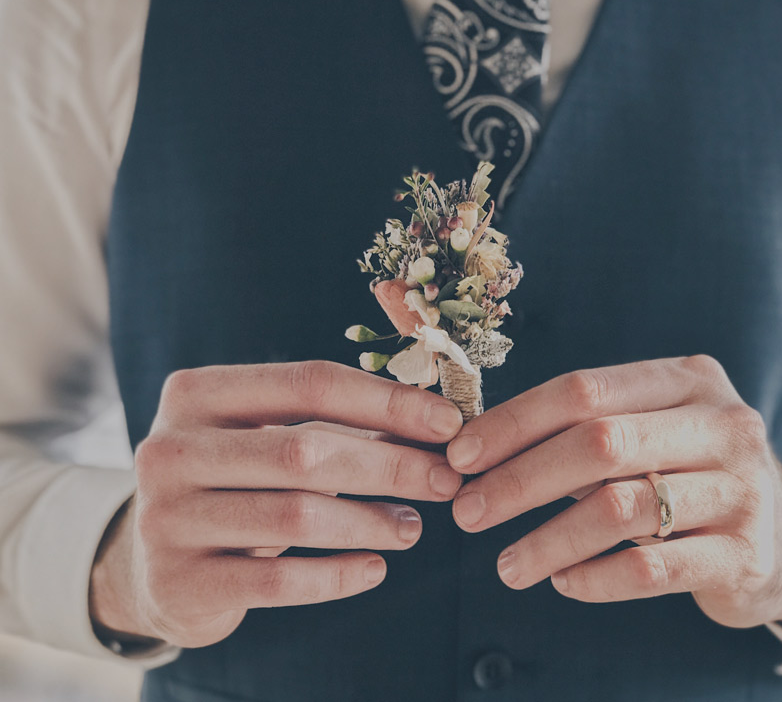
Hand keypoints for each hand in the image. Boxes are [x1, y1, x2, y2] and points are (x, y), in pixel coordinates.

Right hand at [89, 360, 463, 647]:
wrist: (150, 561)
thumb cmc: (228, 480)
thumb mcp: (260, 437)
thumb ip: (327, 423)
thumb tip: (429, 423)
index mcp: (195, 394)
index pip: (308, 382)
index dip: (385, 401)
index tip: (447, 421)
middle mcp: (170, 449)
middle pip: (305, 449)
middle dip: (390, 464)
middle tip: (445, 479)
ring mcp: (167, 518)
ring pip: (297, 514)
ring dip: (372, 520)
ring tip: (413, 526)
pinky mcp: (179, 584)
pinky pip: (279, 580)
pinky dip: (338, 575)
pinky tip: (374, 568)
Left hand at [445, 355, 781, 628]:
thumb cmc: (687, 468)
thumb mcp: (649, 428)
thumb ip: (583, 428)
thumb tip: (480, 448)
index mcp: (686, 380)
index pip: (583, 389)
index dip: (515, 422)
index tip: (461, 455)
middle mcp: (719, 425)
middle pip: (599, 444)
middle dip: (520, 480)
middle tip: (468, 512)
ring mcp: (738, 490)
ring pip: (620, 509)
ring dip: (548, 539)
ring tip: (506, 564)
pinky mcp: (743, 556)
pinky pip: (651, 569)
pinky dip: (595, 578)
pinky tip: (563, 581)